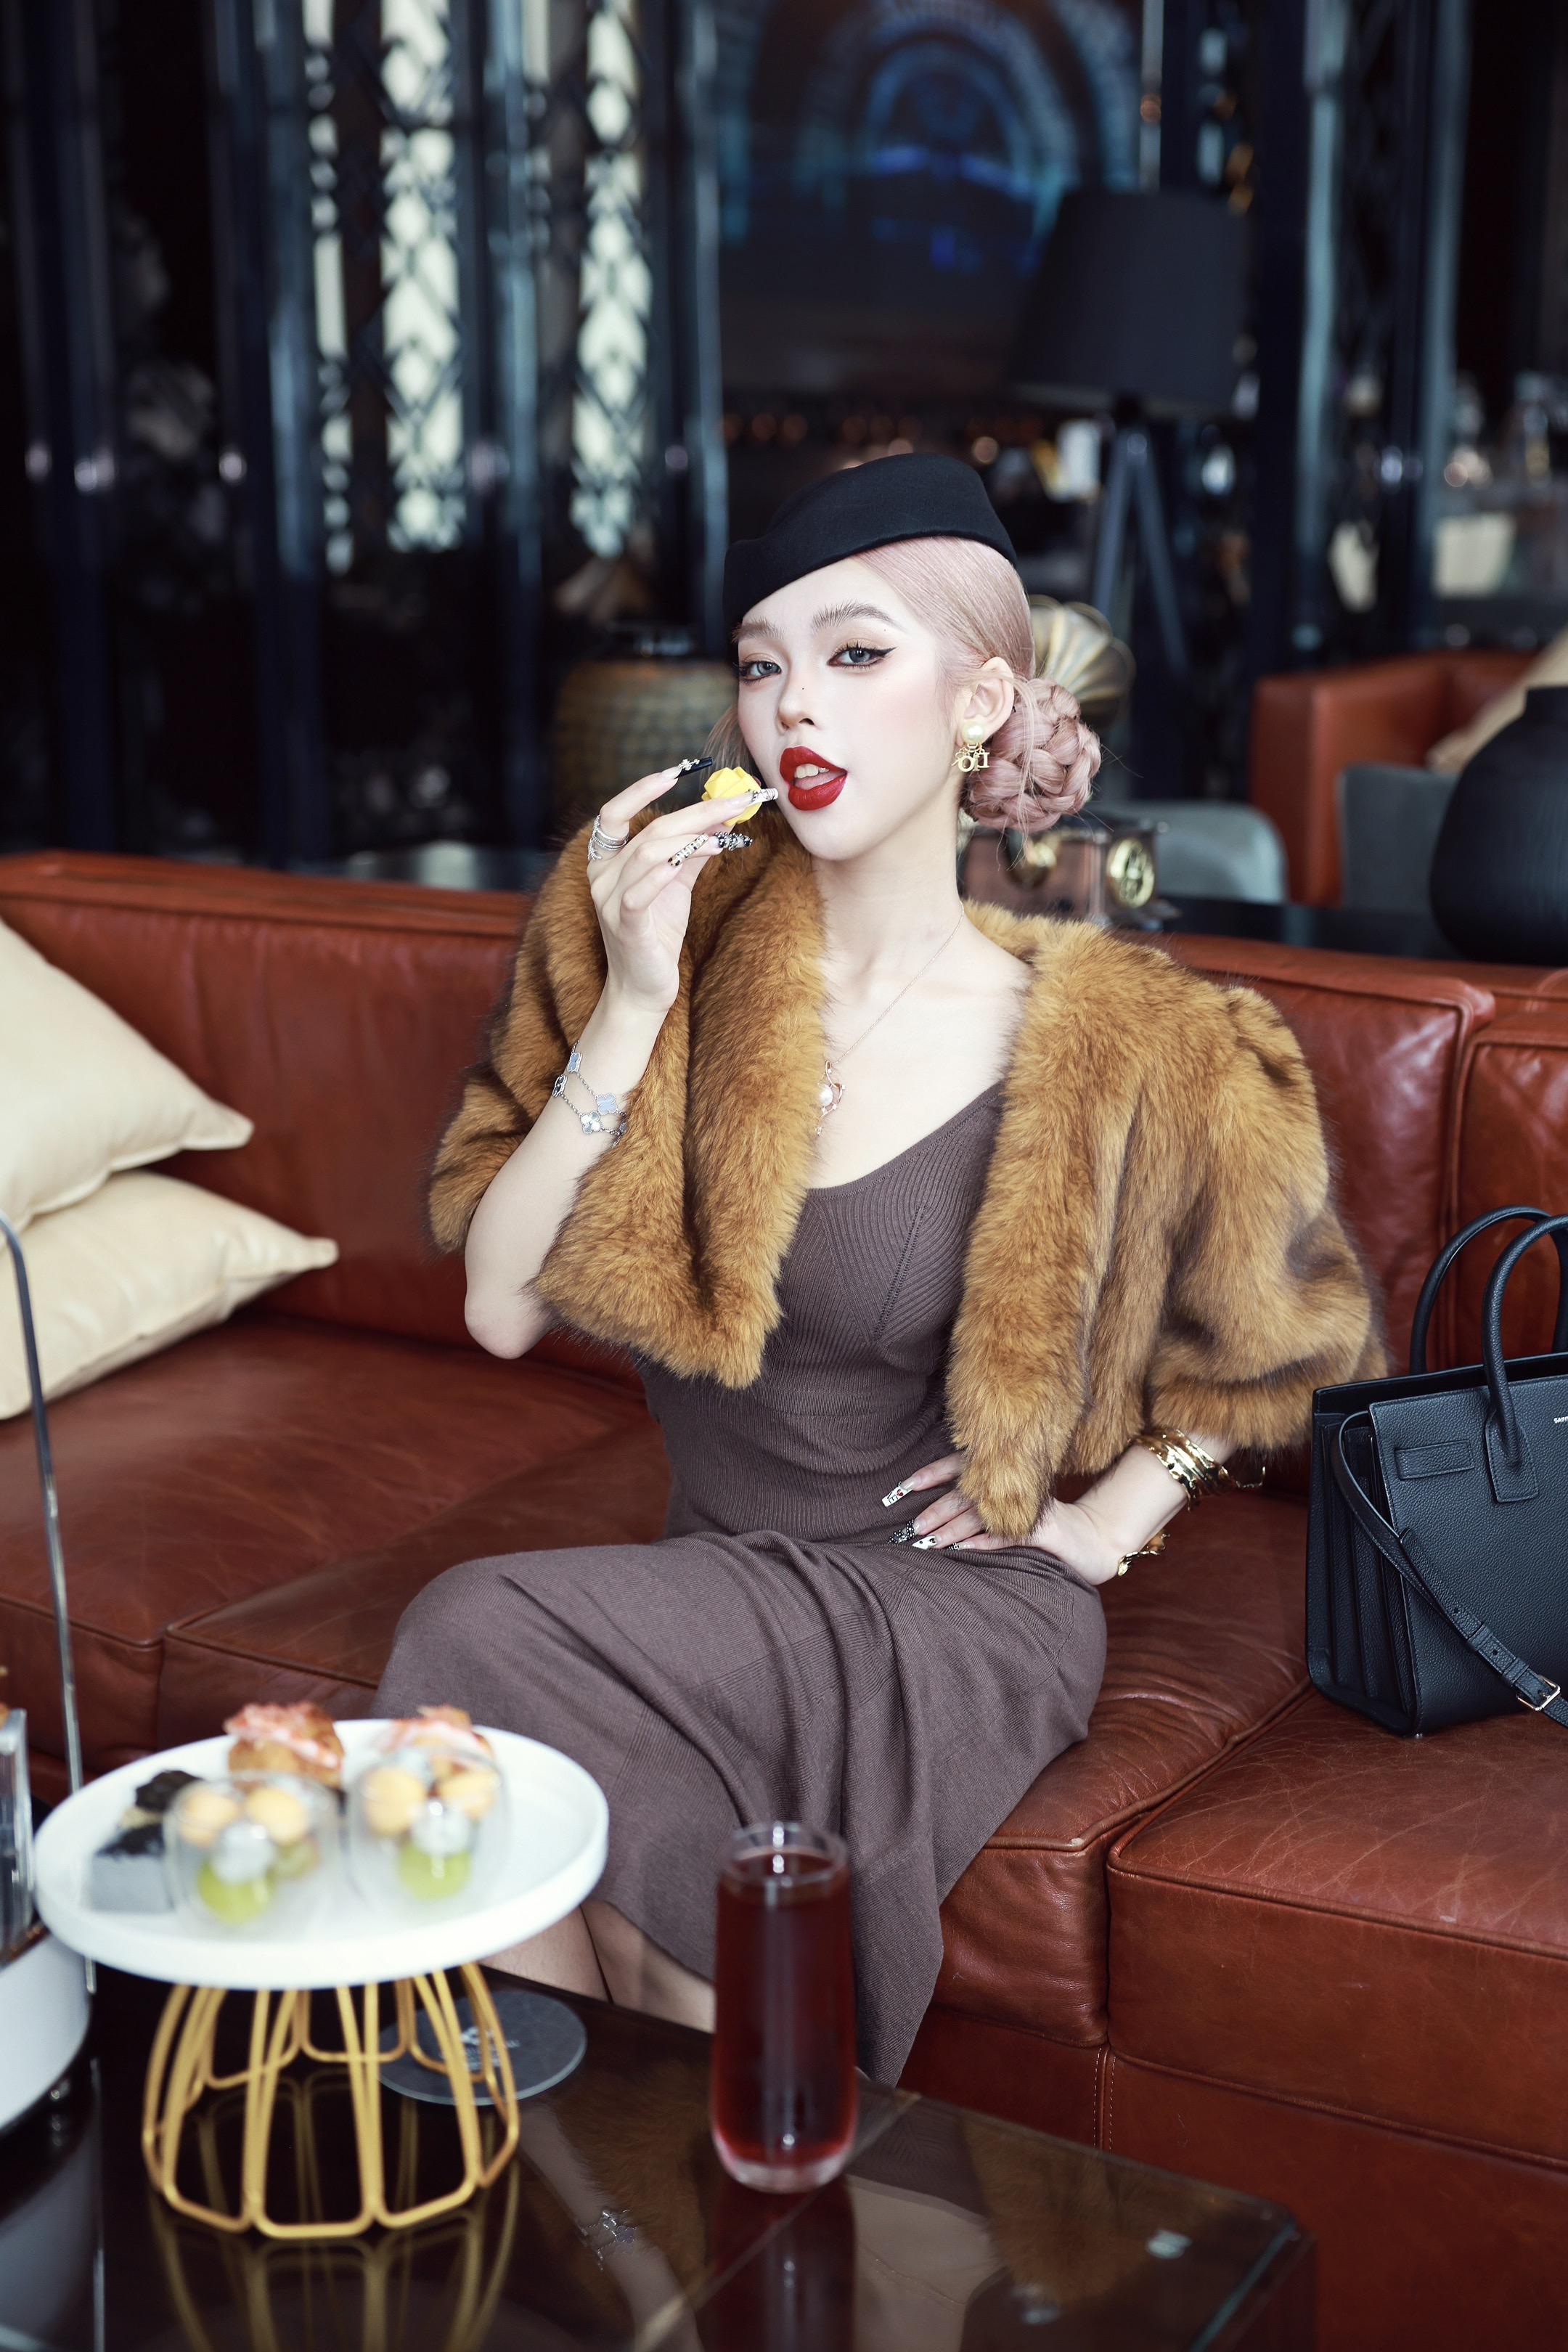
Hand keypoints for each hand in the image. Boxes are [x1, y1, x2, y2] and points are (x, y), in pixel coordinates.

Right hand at [588, 766, 770, 1015]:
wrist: (644, 989)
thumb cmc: (657, 934)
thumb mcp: (677, 885)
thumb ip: (693, 851)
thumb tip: (723, 818)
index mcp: (608, 862)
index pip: (614, 813)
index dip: (640, 789)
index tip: (676, 772)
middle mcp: (603, 877)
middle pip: (650, 832)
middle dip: (697, 813)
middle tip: (736, 802)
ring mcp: (610, 902)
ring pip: (648, 854)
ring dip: (691, 838)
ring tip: (726, 833)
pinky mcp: (626, 927)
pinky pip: (640, 893)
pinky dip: (665, 872)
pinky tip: (691, 859)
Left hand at [887, 1451, 1125, 1585]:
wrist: (1096, 1541)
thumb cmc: (1045, 1527)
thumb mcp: (1011, 1509)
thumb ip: (980, 1502)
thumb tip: (931, 1511)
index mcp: (1004, 1475)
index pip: (961, 1466)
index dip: (931, 1473)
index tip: (903, 1487)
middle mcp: (1015, 1486)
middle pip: (967, 1493)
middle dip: (936, 1510)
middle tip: (911, 1527)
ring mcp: (1029, 1507)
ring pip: (983, 1515)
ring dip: (953, 1529)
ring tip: (929, 1542)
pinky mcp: (1044, 1530)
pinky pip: (1010, 1535)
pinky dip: (985, 1542)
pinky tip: (963, 1550)